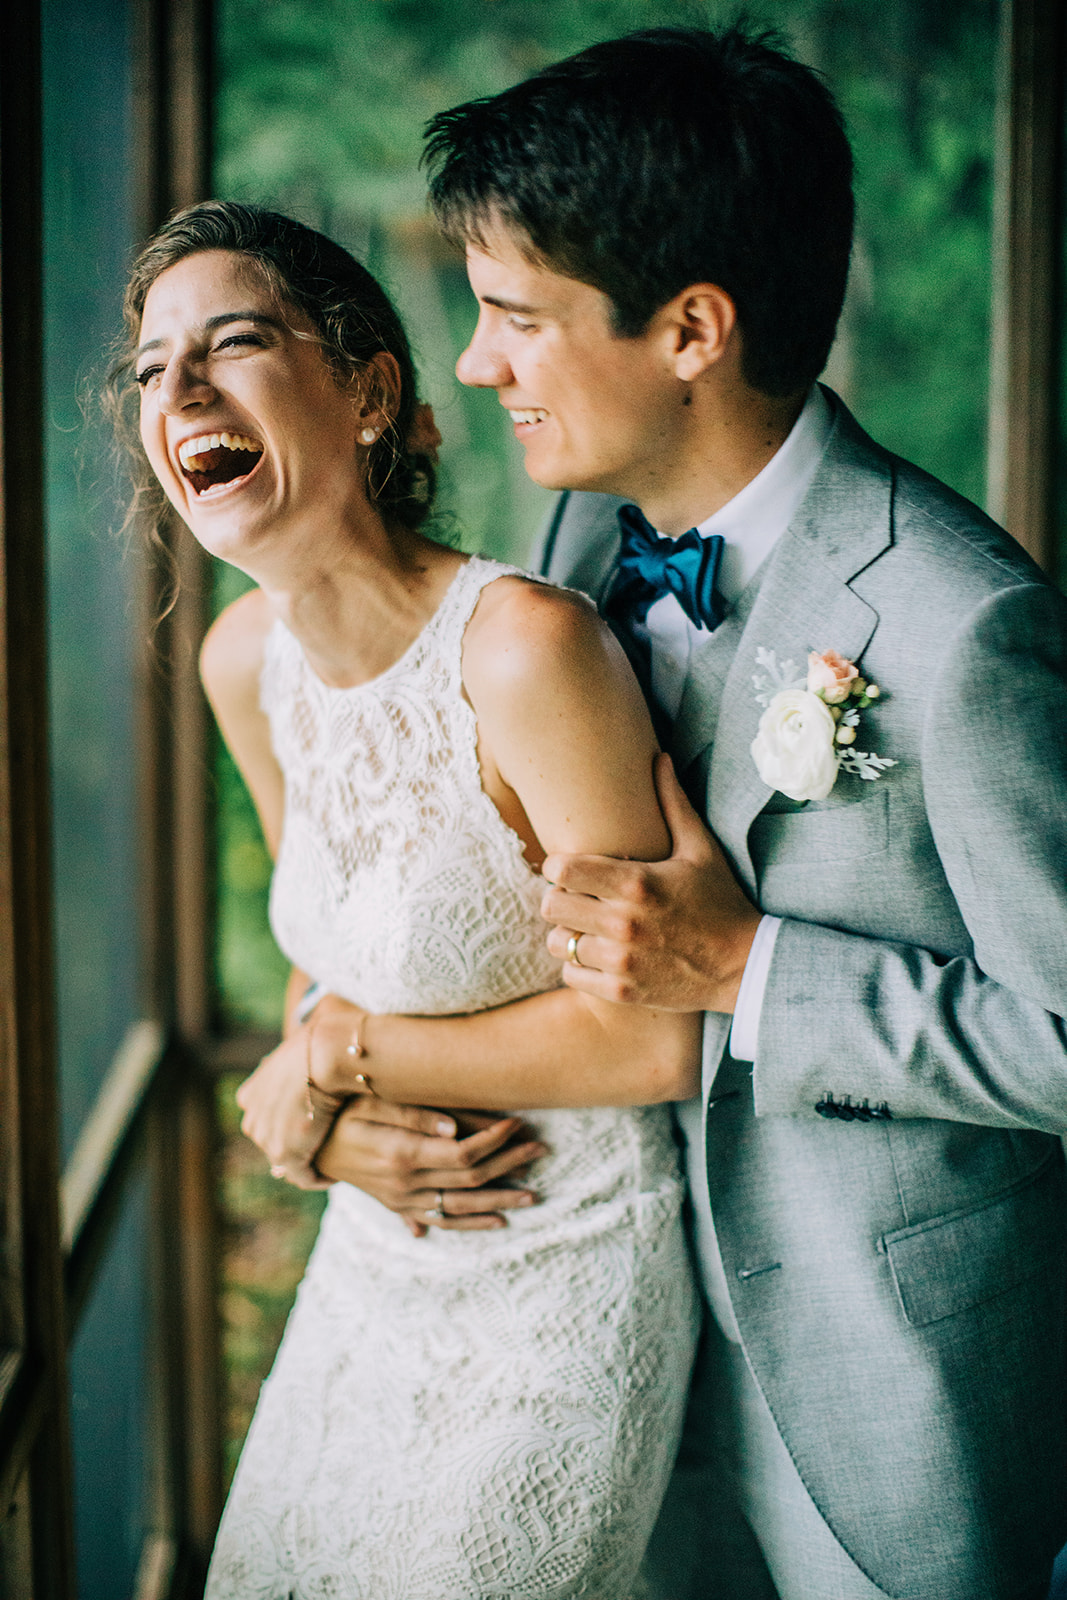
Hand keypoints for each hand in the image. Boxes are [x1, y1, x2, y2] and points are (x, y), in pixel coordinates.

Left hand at [235, 1025, 343, 1189]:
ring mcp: (266, 1139)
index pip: (265, 1119)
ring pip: (287, 1161)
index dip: (287, 1125)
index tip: (308, 1128)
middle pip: (273, 1142)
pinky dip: (319, 1178)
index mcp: (249, 1095)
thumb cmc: (320, 1042)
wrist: (325, 1054)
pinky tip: (334, 1173)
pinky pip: (304, 1176)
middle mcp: (251, 1118)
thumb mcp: (299, 1049)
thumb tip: (312, 1043)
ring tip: (331, 1163)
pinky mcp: (286, 1156)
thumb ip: (297, 1061)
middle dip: (295, 1148)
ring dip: (308, 1163)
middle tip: (321, 1150)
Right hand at [314, 1097, 547, 1235]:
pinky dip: (471, 1223)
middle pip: (470, 1180)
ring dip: (500, 1201)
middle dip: (509, 1165)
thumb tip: (452, 1125)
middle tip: (542, 1150)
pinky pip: (442, 1221)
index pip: (462, 1153)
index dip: (495, 1139)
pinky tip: (498, 1222)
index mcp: (401, 1155)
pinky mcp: (399, 1207)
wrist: (308, 1145)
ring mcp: (402, 1200)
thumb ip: (411, 1112)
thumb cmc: (342, 1111)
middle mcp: (405, 1184)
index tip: (519, 1122)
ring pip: (461, 1207)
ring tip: (533, 1196)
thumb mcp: (370, 1102)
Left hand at [541, 752, 761, 1013]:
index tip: (570, 869)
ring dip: (567, 934)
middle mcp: (624, 923)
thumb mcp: (701, 849)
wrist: (745, 965)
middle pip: (550, 906)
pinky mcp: (623, 991)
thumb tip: (658, 757)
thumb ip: (672, 803)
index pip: (562, 868)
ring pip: (558, 943)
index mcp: (636, 883)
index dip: (558, 866)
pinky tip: (599, 955)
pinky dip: (579, 966)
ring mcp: (622, 961)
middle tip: (576, 898)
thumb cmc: (721, 901)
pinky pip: (571, 976)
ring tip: (587, 927)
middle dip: (559, 898)